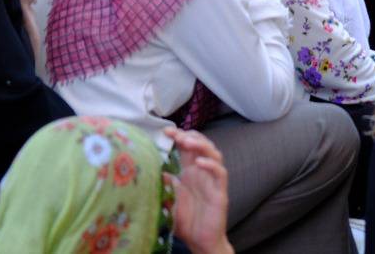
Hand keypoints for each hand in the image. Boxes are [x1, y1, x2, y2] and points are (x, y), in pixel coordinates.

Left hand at [163, 128, 233, 253]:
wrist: (201, 242)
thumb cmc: (186, 221)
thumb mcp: (170, 200)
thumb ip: (165, 184)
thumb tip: (154, 170)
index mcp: (190, 172)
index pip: (187, 148)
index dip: (179, 137)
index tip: (166, 132)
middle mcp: (203, 173)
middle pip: (202, 146)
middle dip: (190, 137)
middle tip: (176, 135)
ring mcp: (213, 181)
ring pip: (214, 154)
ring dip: (202, 145)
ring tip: (188, 143)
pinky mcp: (220, 192)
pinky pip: (220, 174)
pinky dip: (211, 165)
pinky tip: (200, 163)